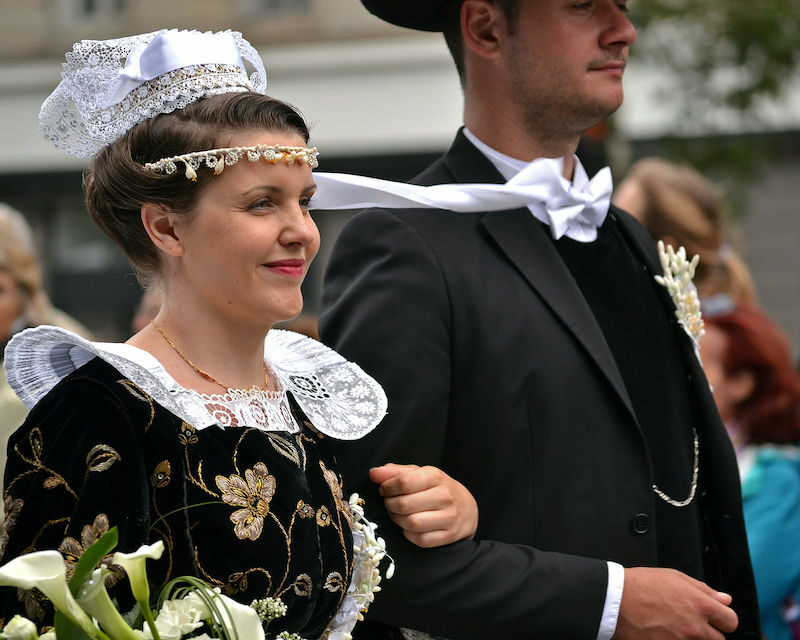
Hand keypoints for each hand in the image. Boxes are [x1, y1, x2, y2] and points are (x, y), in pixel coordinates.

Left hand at [369, 463, 477, 547]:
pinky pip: (421, 539)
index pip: (404, 482)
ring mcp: (449, 517)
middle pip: (405, 504)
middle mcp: (445, 496)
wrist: (467, 507)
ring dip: (398, 520)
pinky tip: (409, 527)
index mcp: (435, 476)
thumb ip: (395, 472)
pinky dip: (409, 535)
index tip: (384, 490)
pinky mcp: (449, 535)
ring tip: (397, 515)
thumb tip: (373, 473)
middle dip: (390, 505)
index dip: (387, 487)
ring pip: (412, 523)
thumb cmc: (436, 488)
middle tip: (389, 503)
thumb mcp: (419, 474)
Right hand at [614, 567, 737, 638]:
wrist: (615, 601)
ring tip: (675, 629)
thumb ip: (703, 589)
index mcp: (700, 605)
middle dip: (708, 632)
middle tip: (691, 624)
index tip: (714, 618)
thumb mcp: (674, 577)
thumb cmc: (640, 585)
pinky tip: (665, 634)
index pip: (731, 621)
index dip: (722, 619)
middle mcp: (696, 627)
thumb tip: (724, 599)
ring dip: (693, 639)